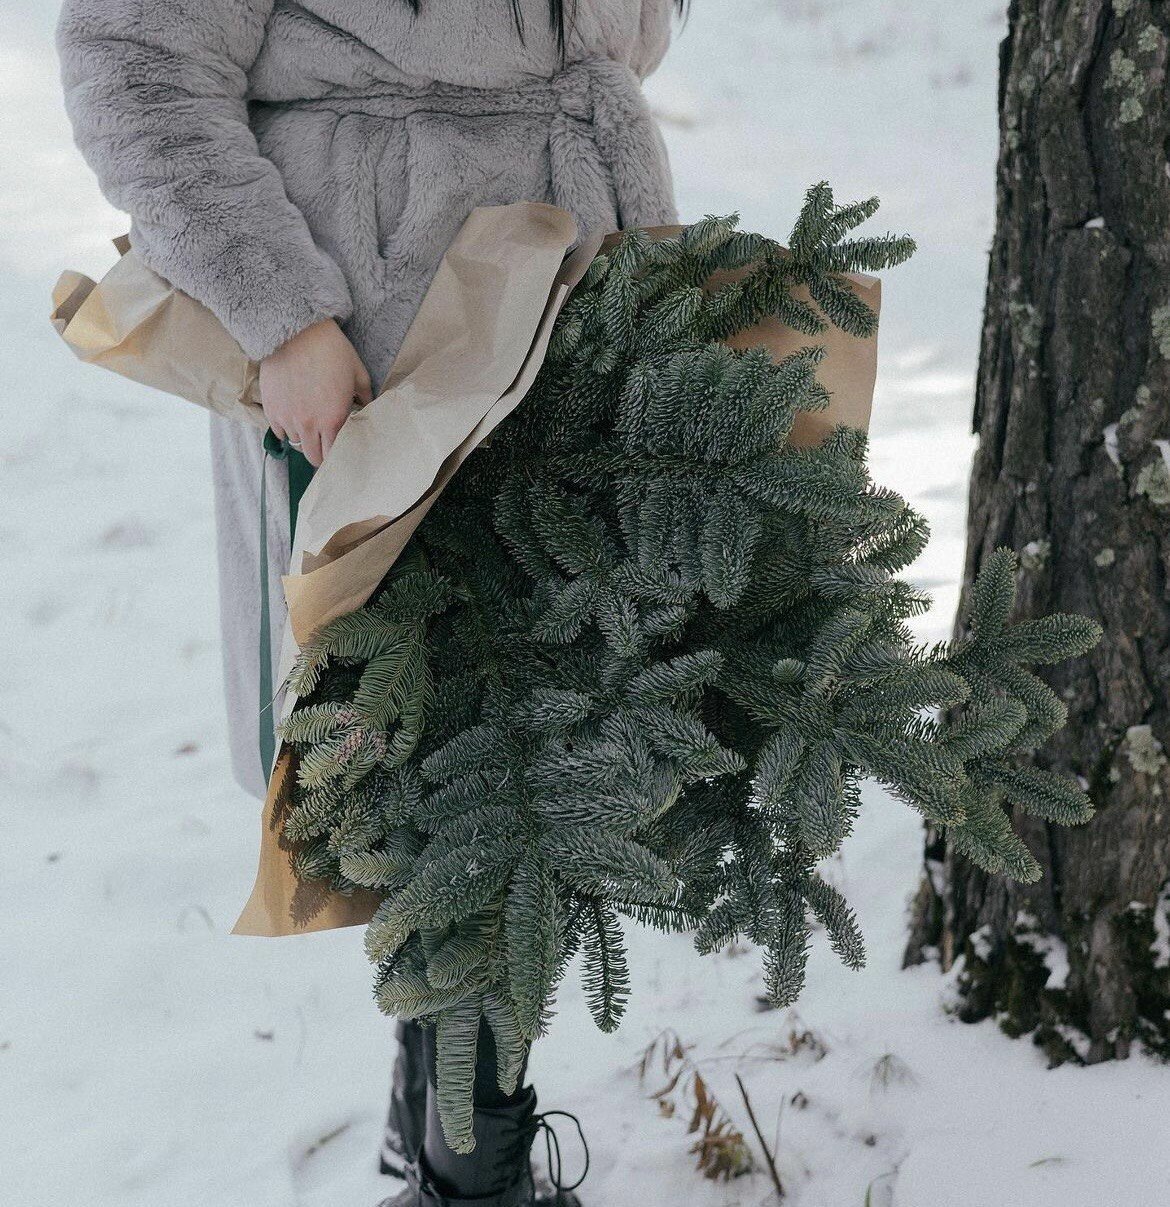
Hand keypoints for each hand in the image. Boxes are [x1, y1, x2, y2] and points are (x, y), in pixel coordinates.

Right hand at [259, 319, 372, 466]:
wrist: (297, 331)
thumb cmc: (332, 350)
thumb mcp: (358, 373)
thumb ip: (365, 397)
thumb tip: (367, 408)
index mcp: (333, 419)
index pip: (334, 454)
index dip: (337, 455)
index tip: (339, 449)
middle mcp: (309, 424)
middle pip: (313, 457)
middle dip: (320, 454)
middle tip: (323, 444)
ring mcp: (287, 418)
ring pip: (296, 444)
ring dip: (303, 438)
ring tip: (309, 425)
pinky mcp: (271, 409)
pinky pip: (278, 432)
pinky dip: (286, 429)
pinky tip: (293, 417)